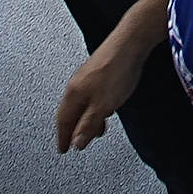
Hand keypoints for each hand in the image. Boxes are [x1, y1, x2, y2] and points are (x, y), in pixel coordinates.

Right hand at [56, 38, 149, 153]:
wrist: (130, 44)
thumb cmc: (116, 70)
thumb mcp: (102, 106)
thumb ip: (88, 125)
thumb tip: (76, 142)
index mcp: (73, 93)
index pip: (62, 121)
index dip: (62, 137)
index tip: (62, 149)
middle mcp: (77, 84)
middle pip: (71, 112)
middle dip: (74, 129)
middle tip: (77, 143)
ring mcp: (87, 77)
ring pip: (82, 104)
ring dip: (87, 119)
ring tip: (96, 130)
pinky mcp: (98, 72)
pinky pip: (91, 96)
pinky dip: (95, 108)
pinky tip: (105, 109)